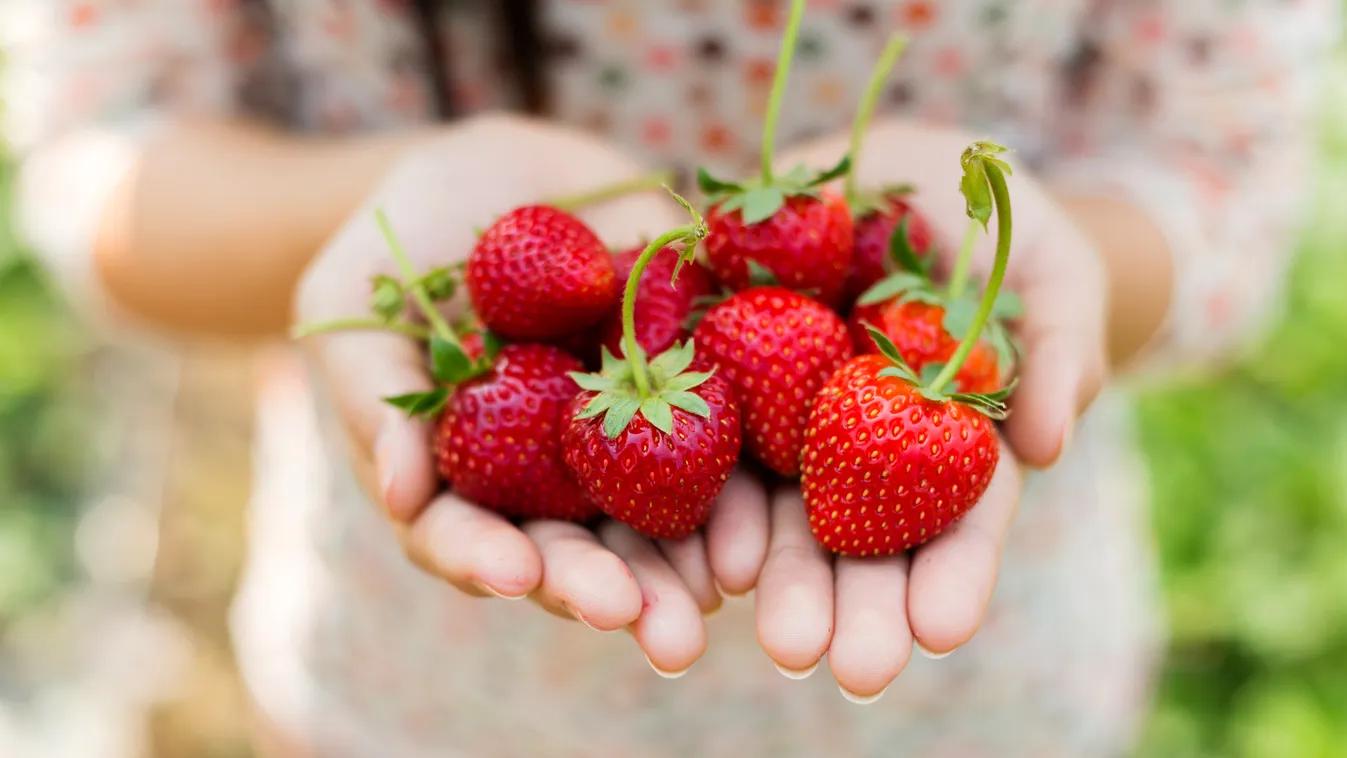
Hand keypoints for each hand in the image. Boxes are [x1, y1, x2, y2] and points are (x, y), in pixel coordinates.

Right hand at [293, 114, 770, 674]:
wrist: (502, 172)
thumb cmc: (398, 242)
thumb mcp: (354, 306)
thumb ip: (368, 393)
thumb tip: (400, 489)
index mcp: (459, 472)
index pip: (465, 536)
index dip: (485, 559)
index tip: (514, 573)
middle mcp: (544, 475)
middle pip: (572, 549)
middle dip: (608, 590)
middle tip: (650, 628)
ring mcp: (618, 436)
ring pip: (652, 518)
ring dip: (685, 566)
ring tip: (716, 596)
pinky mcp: (682, 385)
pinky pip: (714, 438)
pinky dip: (738, 485)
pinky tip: (760, 521)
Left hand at [741, 121, 1107, 699]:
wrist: (896, 172)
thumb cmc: (996, 224)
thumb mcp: (1049, 271)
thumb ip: (1057, 348)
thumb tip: (1049, 445)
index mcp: (946, 435)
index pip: (958, 517)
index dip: (953, 574)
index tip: (941, 631)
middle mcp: (860, 442)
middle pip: (860, 536)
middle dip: (856, 606)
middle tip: (852, 671)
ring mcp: (785, 411)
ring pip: (776, 506)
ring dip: (777, 578)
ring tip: (778, 644)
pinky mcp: (720, 365)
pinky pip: (701, 432)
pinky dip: (701, 494)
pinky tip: (701, 553)